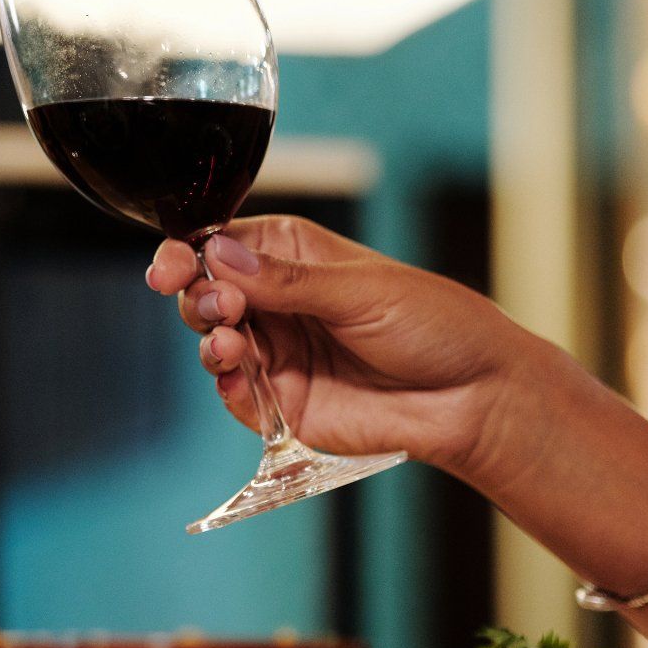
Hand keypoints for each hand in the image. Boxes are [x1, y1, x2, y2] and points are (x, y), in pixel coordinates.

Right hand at [144, 214, 575, 478]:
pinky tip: (236, 377)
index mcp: (293, 256)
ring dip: (210, 338)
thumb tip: (219, 256)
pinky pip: (236, 393)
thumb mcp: (361, 291)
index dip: (189, 252)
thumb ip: (286, 281)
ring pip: (213, 340)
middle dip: (198, 296)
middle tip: (220, 307)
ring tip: (230, 341)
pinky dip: (227, 386)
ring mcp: (278, 352)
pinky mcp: (283, 403)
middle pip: (205, 291)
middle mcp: (277, 301)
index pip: (222, 244)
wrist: (475, 398)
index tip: (172, 266)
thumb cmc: (435, 326)